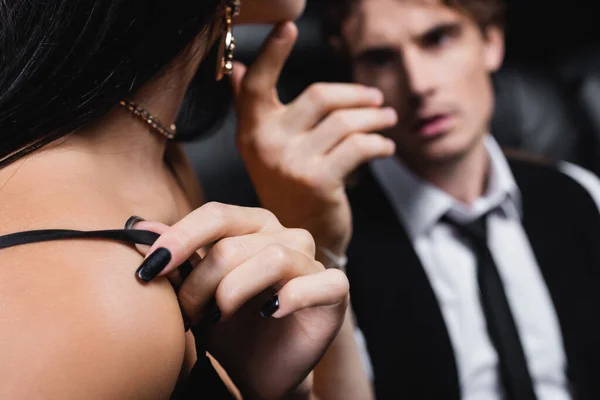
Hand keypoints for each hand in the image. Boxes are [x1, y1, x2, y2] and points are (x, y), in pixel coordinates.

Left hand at [132, 202, 348, 398]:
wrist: (260, 370)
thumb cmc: (228, 326)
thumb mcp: (194, 293)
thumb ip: (174, 258)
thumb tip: (137, 227)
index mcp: (252, 225)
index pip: (217, 214)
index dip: (182, 238)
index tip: (151, 269)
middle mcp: (284, 235)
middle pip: (235, 244)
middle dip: (200, 284)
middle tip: (187, 315)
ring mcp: (312, 261)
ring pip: (272, 258)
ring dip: (234, 293)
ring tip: (218, 318)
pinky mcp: (335, 290)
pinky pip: (318, 282)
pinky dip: (291, 297)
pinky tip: (269, 313)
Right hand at [232, 22, 396, 255]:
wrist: (303, 238)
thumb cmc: (290, 189)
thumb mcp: (266, 150)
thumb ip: (252, 109)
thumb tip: (238, 68)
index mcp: (252, 132)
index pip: (256, 86)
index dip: (272, 53)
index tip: (288, 26)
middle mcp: (266, 145)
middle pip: (320, 97)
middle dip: (357, 95)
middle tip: (377, 100)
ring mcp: (291, 163)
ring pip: (345, 121)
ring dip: (375, 118)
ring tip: (388, 120)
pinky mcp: (319, 181)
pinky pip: (359, 147)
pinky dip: (379, 143)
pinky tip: (386, 148)